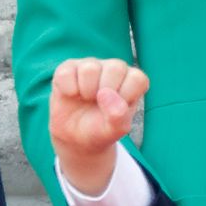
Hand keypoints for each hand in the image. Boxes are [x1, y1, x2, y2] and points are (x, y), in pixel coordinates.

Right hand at [49, 58, 149, 195]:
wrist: (74, 140)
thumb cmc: (99, 133)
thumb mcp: (114, 131)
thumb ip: (119, 115)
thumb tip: (107, 96)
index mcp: (129, 84)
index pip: (137, 77)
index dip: (126, 95)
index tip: (115, 110)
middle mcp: (112, 72)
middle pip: (115, 67)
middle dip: (105, 91)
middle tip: (97, 106)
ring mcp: (91, 68)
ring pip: (91, 66)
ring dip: (86, 89)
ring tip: (84, 101)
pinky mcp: (69, 70)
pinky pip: (68, 68)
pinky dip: (67, 85)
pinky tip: (70, 95)